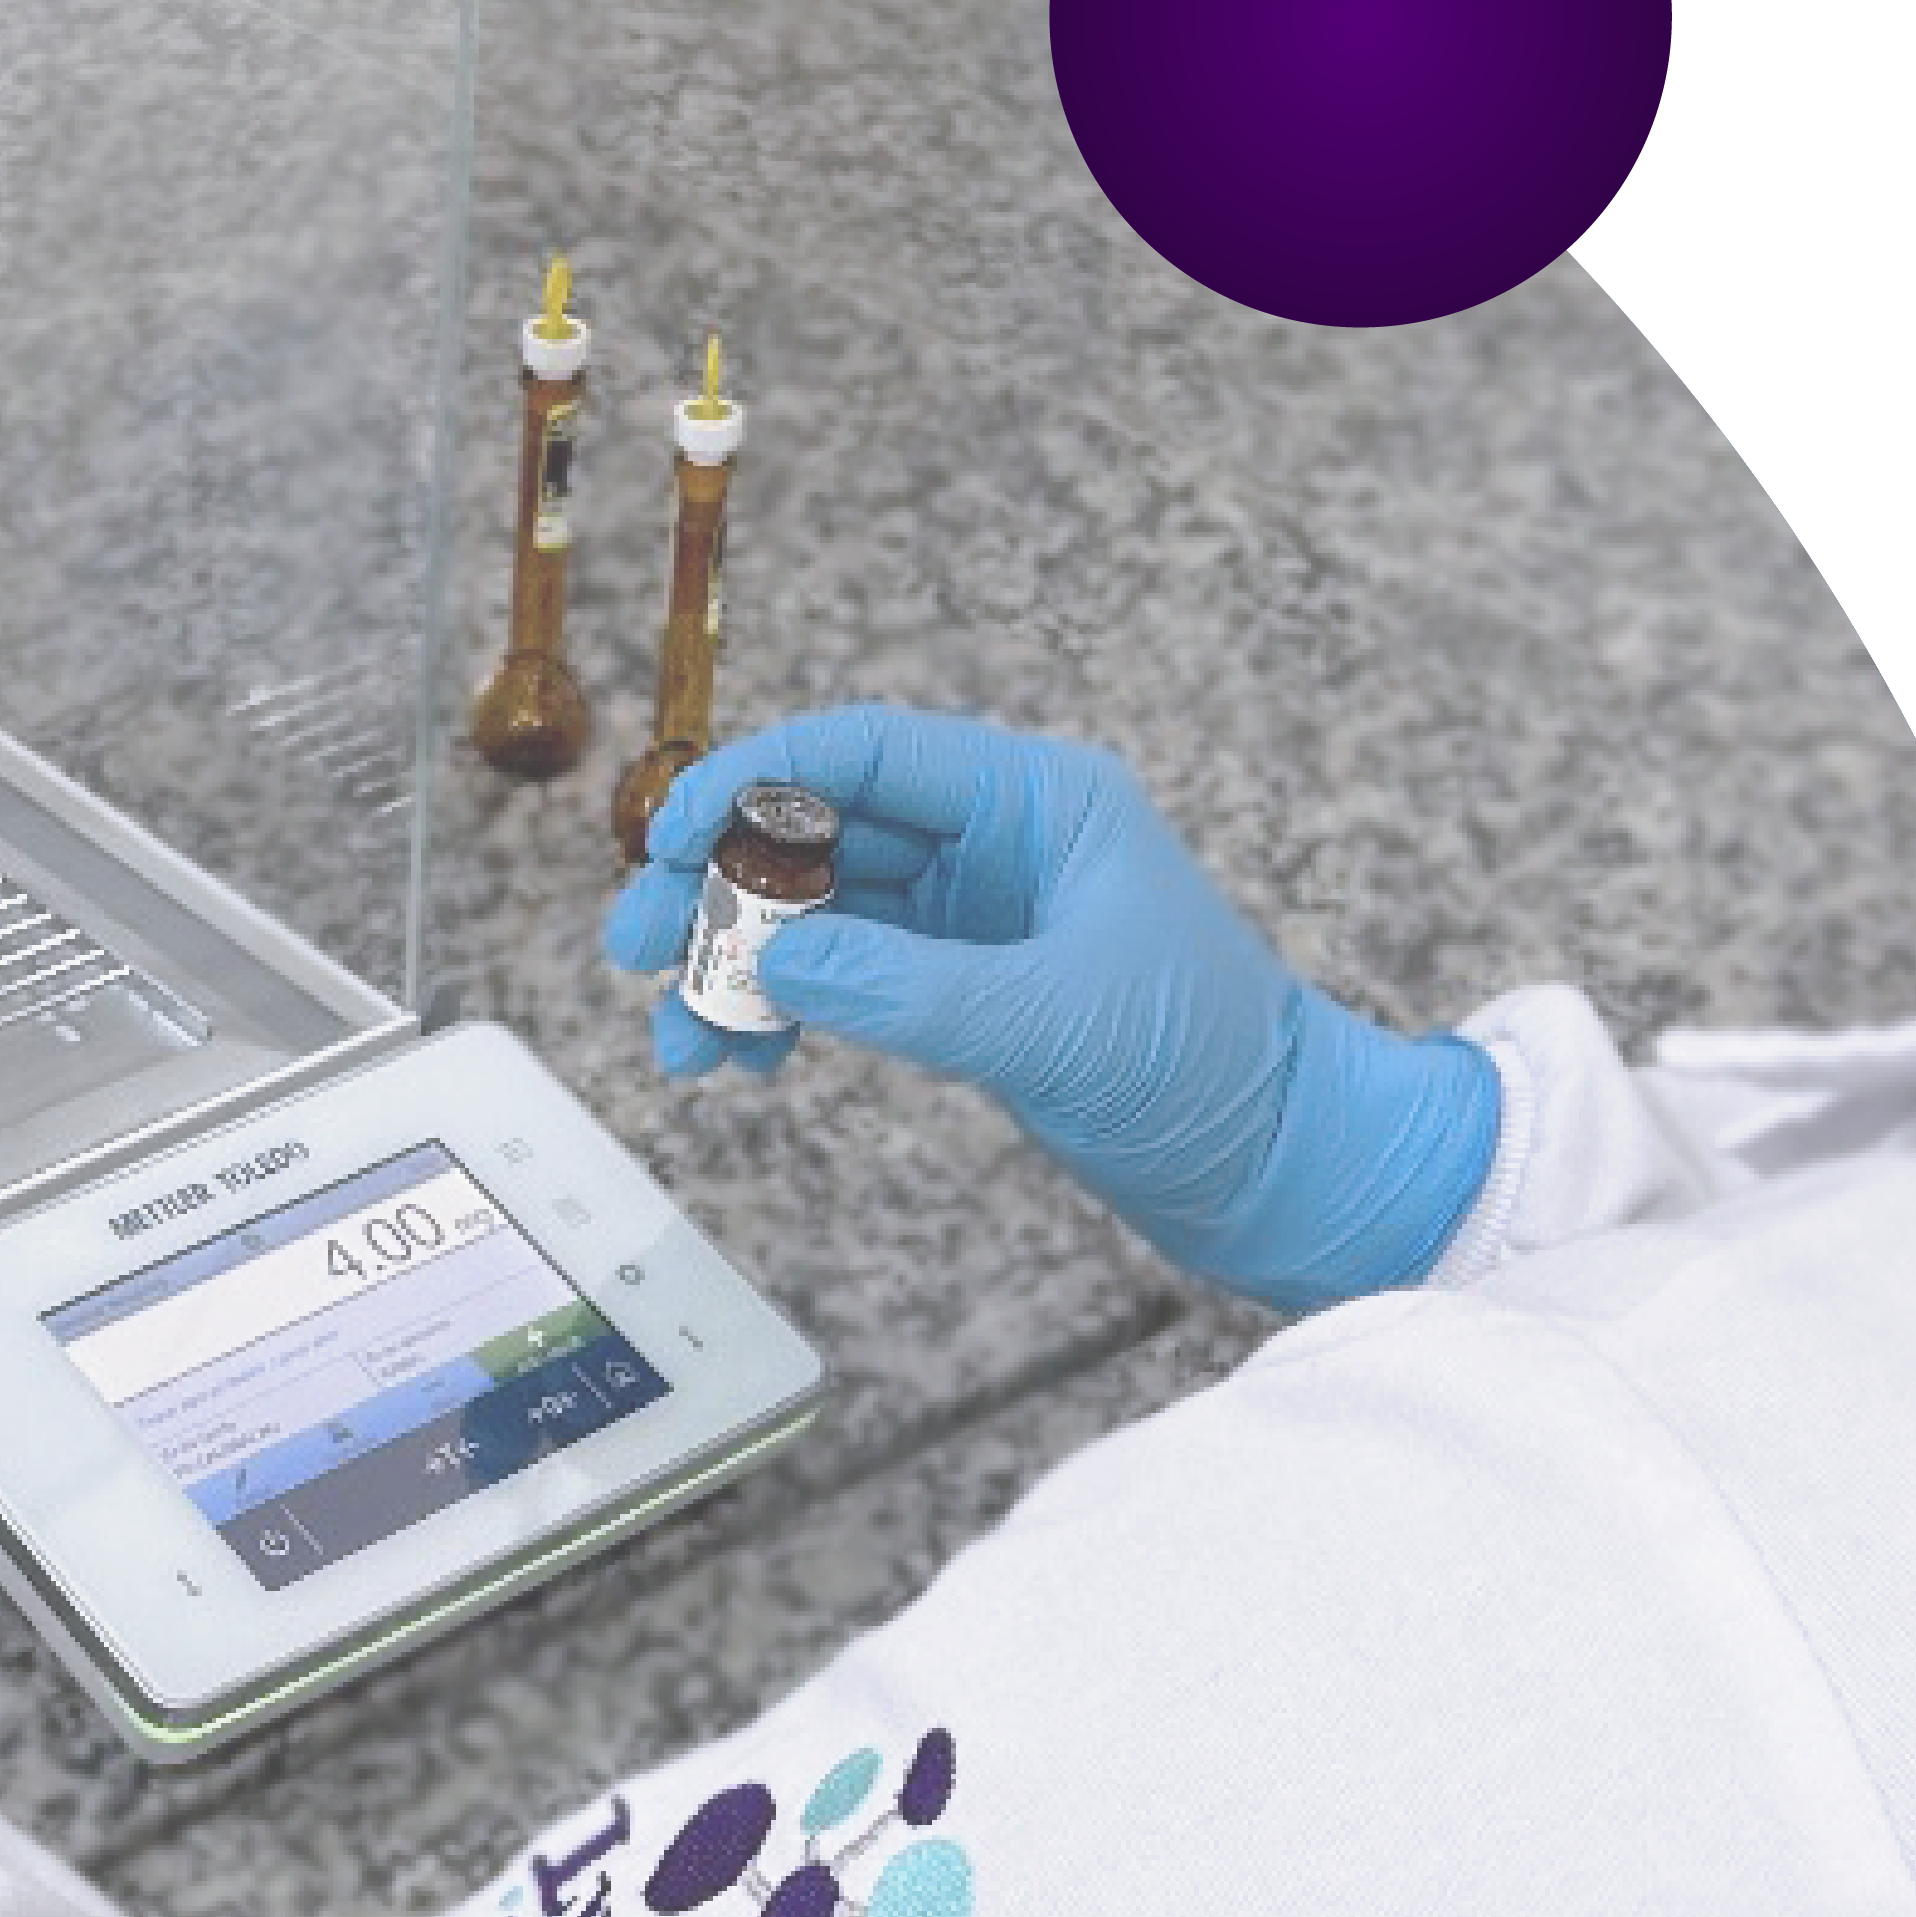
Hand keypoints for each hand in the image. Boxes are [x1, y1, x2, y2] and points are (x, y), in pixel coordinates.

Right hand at [598, 706, 1498, 1311]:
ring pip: (817, 916)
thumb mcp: (1053, 1024)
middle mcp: (997, 843)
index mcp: (1034, 802)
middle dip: (717, 888)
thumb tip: (776, 966)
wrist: (1282, 1165)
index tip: (664, 843)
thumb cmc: (1209, 1070)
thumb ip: (907, 991)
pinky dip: (784, 1015)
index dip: (748, 782)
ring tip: (680, 1043)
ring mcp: (975, 921)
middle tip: (633, 950)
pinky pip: (842, 983)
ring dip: (736, 969)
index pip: (862, 751)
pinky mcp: (964, 994)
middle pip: (818, 829)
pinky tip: (740, 1061)